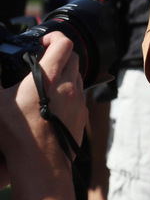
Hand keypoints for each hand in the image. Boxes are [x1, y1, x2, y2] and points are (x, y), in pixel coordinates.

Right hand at [0, 33, 86, 163]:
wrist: (40, 163)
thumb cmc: (16, 132)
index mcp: (50, 76)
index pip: (64, 43)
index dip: (55, 37)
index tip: (43, 41)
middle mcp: (70, 85)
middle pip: (74, 58)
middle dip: (60, 54)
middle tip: (43, 61)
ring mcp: (79, 100)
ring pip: (78, 77)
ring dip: (65, 74)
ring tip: (46, 84)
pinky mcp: (82, 115)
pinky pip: (79, 97)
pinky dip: (68, 93)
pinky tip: (53, 104)